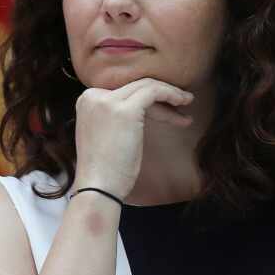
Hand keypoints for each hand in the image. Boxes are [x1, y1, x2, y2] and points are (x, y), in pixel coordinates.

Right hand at [72, 77, 192, 196]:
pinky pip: (153, 92)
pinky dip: (170, 94)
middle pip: (135, 87)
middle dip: (161, 93)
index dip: (148, 98)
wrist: (99, 188)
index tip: (166, 108)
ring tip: (188, 101)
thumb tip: (144, 107)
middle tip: (182, 101)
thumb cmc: (107, 168)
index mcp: (87, 100)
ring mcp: (107, 101)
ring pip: (146, 86)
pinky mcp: (124, 110)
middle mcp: (93, 96)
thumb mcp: (108, 132)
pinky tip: (183, 103)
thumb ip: (117, 115)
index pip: (124, 91)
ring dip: (170, 92)